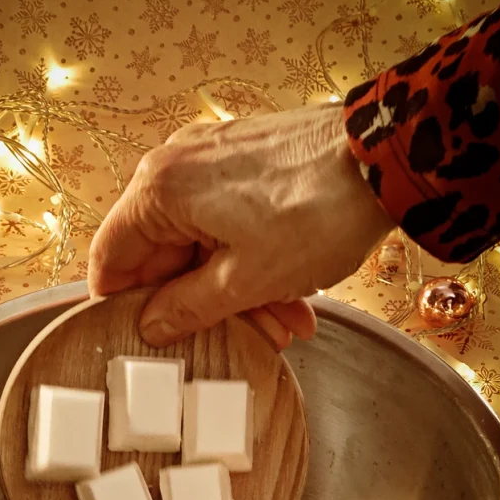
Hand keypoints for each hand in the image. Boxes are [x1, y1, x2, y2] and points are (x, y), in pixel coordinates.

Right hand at [88, 104, 392, 348]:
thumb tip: (151, 325)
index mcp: (160, 190)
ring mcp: (214, 162)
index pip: (112, 258)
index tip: (140, 339)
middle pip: (164, 255)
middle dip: (200, 305)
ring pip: (203, 244)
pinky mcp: (248, 163)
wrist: (387, 158)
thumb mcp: (246, 281)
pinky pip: (232, 224)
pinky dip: (253, 262)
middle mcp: (178, 167)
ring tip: (282, 325)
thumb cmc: (317, 214)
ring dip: (237, 292)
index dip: (121, 305)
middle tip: (235, 341)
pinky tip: (291, 298)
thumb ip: (187, 308)